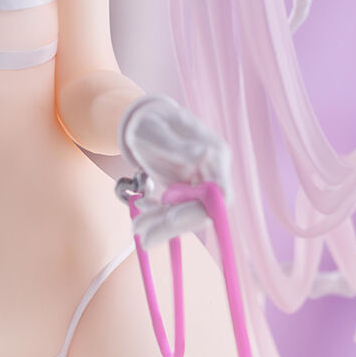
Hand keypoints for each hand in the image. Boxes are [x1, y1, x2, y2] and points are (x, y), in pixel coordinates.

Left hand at [119, 95, 231, 246]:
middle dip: (173, 225)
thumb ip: (179, 146)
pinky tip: (141, 212)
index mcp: (215, 153)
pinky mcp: (186, 189)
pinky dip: (158, 216)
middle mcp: (212, 170)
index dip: (199, 211)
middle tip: (145, 237)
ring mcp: (200, 181)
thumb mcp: (156, 131)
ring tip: (136, 229)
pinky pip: (176, 209)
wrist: (146, 119)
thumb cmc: (150, 121)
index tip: (171, 219)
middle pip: (201, 209)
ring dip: (161, 225)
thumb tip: (205, 154)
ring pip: (186, 213)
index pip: (219, 194)